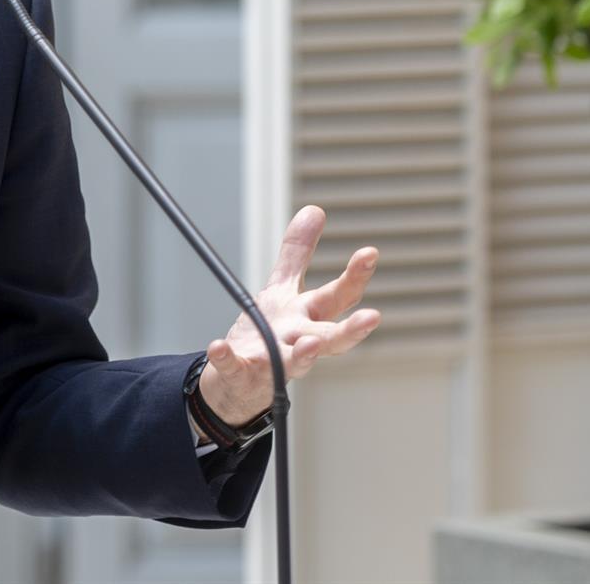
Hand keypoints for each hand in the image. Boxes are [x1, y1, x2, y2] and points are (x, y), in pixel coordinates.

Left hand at [198, 205, 379, 426]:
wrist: (240, 380)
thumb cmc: (272, 331)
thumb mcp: (283, 288)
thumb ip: (298, 253)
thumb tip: (314, 209)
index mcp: (308, 317)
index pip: (337, 297)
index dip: (354, 275)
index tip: (369, 252)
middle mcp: (297, 340)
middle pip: (328, 335)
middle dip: (350, 329)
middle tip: (373, 317)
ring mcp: (272, 360)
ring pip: (293, 361)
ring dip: (303, 353)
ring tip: (310, 343)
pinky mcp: (241, 373)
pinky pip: (234, 366)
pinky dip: (225, 357)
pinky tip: (217, 345)